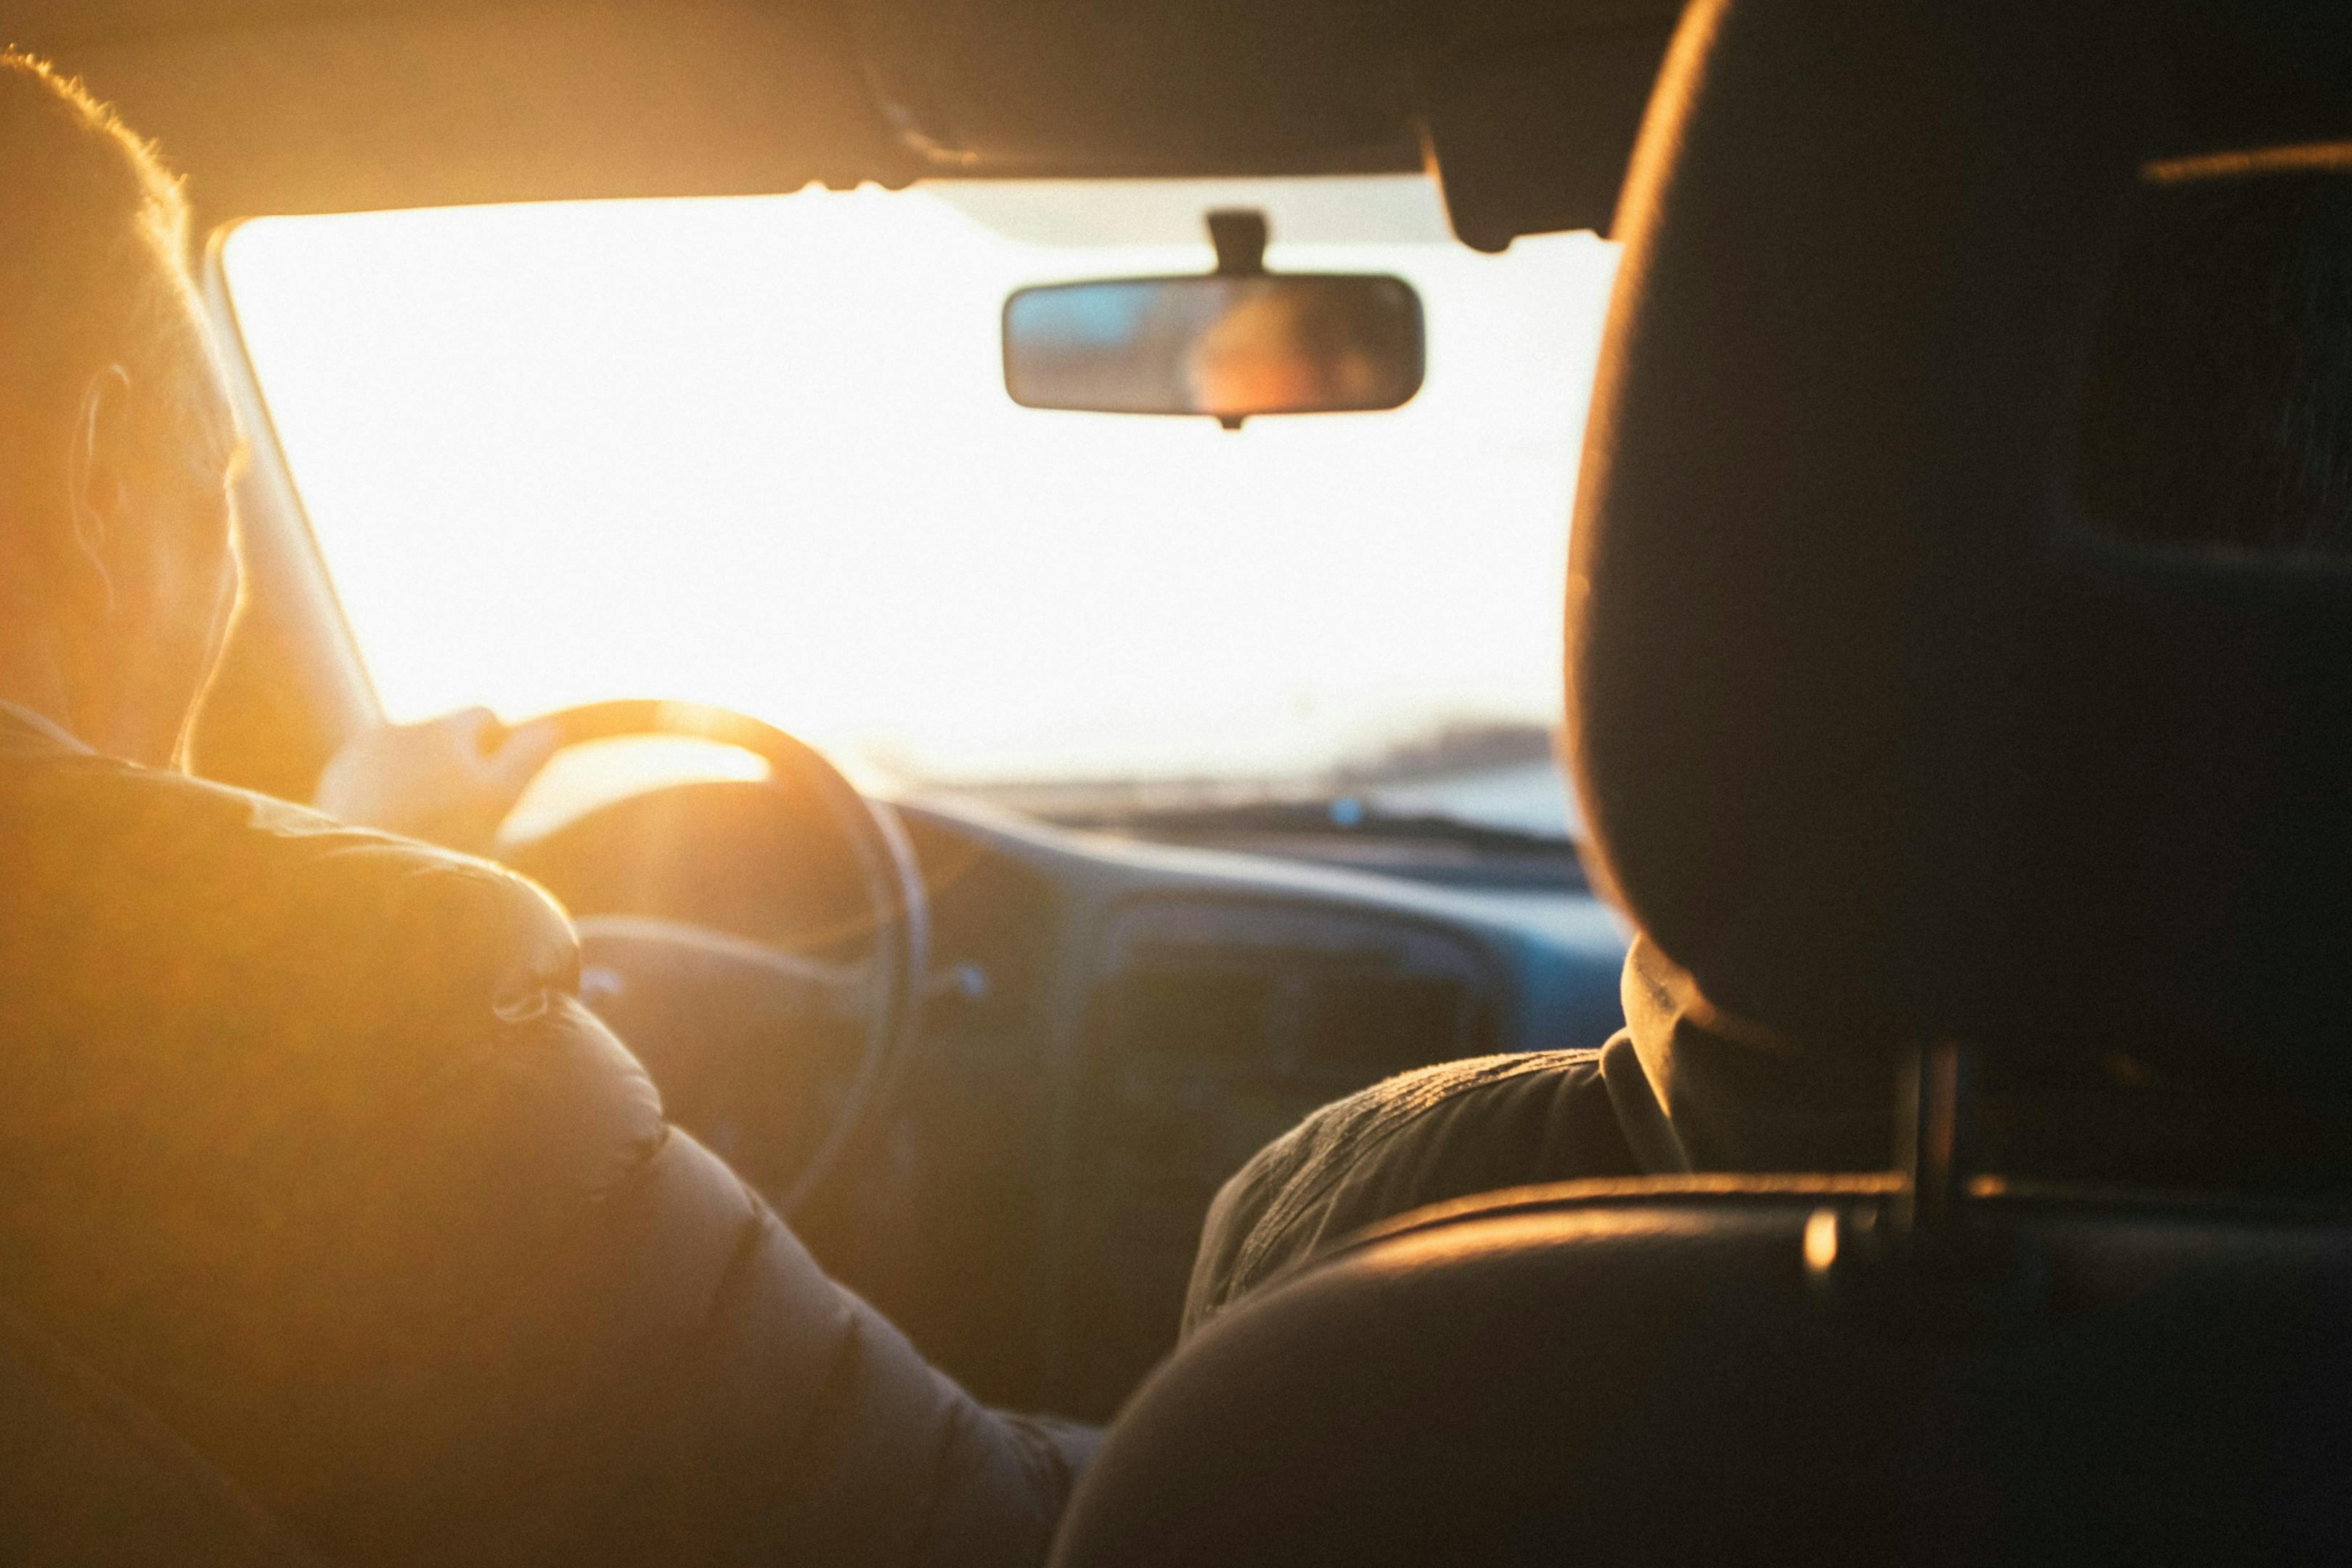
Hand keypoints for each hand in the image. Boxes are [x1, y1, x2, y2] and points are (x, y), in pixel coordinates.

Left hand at [312, 707, 561, 854]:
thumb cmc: (438, 837)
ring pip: (405, 756)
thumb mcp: (499, 798)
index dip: (496, 748)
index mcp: (443, 729)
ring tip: (422, 828)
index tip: (495, 784)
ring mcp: (360, 753)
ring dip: (417, 779)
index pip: (483, 715)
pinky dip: (383, 795)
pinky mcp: (334, 780)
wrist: (360, 874)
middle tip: (460, 815)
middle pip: (441, 736)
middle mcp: (398, 729)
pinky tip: (388, 830)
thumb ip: (528, 756)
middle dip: (453, 763)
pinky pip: (370, 776)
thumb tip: (553, 727)